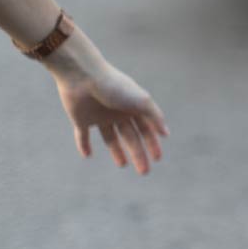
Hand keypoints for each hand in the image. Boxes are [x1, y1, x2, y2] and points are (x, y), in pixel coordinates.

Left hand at [51, 56, 168, 175]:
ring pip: (110, 138)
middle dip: (138, 154)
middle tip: (144, 172)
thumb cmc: (115, 87)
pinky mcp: (81, 119)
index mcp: (133, 107)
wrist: (83, 76)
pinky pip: (83, 135)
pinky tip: (87, 155)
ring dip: (117, 151)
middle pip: (131, 137)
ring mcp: (99, 116)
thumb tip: (166, 133)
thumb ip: (155, 116)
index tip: (158, 158)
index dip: (153, 144)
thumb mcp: (141, 101)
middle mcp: (118, 112)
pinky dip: (84, 145)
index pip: (146, 129)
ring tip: (123, 164)